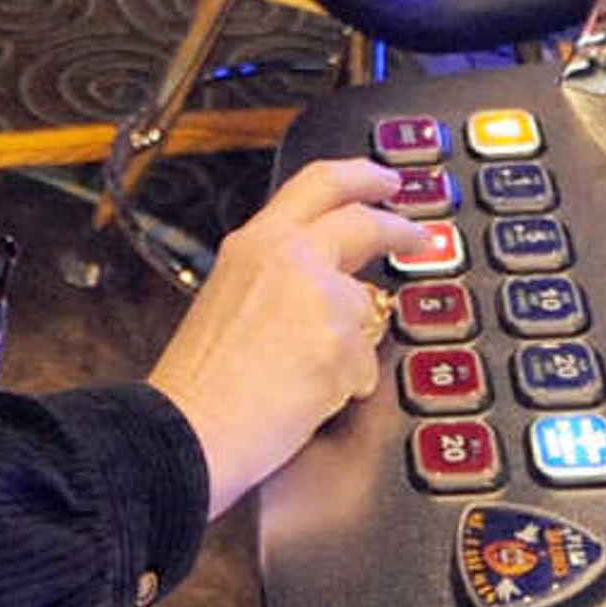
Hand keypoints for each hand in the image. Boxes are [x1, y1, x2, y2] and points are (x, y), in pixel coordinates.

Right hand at [146, 156, 428, 516]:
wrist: (189, 430)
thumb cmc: (199, 381)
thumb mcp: (229, 297)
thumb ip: (277, 276)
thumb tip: (326, 285)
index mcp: (257, 242)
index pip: (319, 183)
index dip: (362, 175)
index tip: (386, 180)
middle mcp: (292, 257)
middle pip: (363, 223)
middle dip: (398, 228)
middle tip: (416, 236)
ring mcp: (322, 298)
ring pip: (365, 310)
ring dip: (349, 344)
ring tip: (303, 379)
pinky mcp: (343, 345)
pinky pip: (364, 365)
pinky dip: (345, 386)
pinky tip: (306, 401)